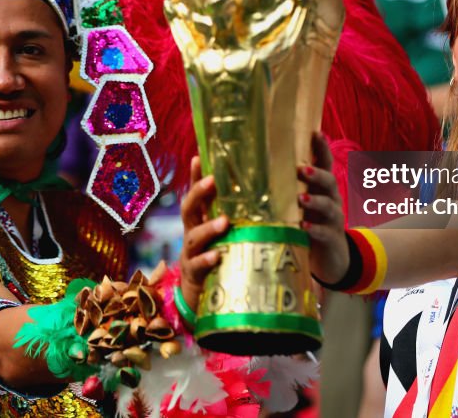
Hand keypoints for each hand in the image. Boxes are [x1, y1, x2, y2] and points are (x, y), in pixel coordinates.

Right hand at [178, 157, 227, 311]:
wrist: (201, 301)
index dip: (196, 176)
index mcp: (201, 223)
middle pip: (189, 209)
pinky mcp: (194, 276)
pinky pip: (198, 265)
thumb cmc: (221, 263)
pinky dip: (208, 259)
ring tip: (225, 221)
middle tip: (212, 180)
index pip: (198, 195)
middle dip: (198, 193)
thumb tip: (269, 198)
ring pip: (194, 237)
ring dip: (209, 228)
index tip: (199, 156)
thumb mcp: (228, 238)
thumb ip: (239, 220)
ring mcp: (191, 255)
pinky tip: (217, 256)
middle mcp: (193, 235)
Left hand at [296, 132, 349, 284]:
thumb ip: (286, 188)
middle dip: (316, 173)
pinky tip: (304, 226)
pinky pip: (326, 232)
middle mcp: (331, 199)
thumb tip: (254, 168)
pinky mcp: (332, 240)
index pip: (324, 164)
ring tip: (301, 199)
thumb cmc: (307, 224)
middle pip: (329, 181)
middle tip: (301, 168)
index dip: (322, 149)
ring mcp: (333, 220)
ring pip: (329, 206)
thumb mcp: (299, 204)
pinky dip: (315, 228)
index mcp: (322, 188)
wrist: (330, 259)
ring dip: (315, 201)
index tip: (316, 133)